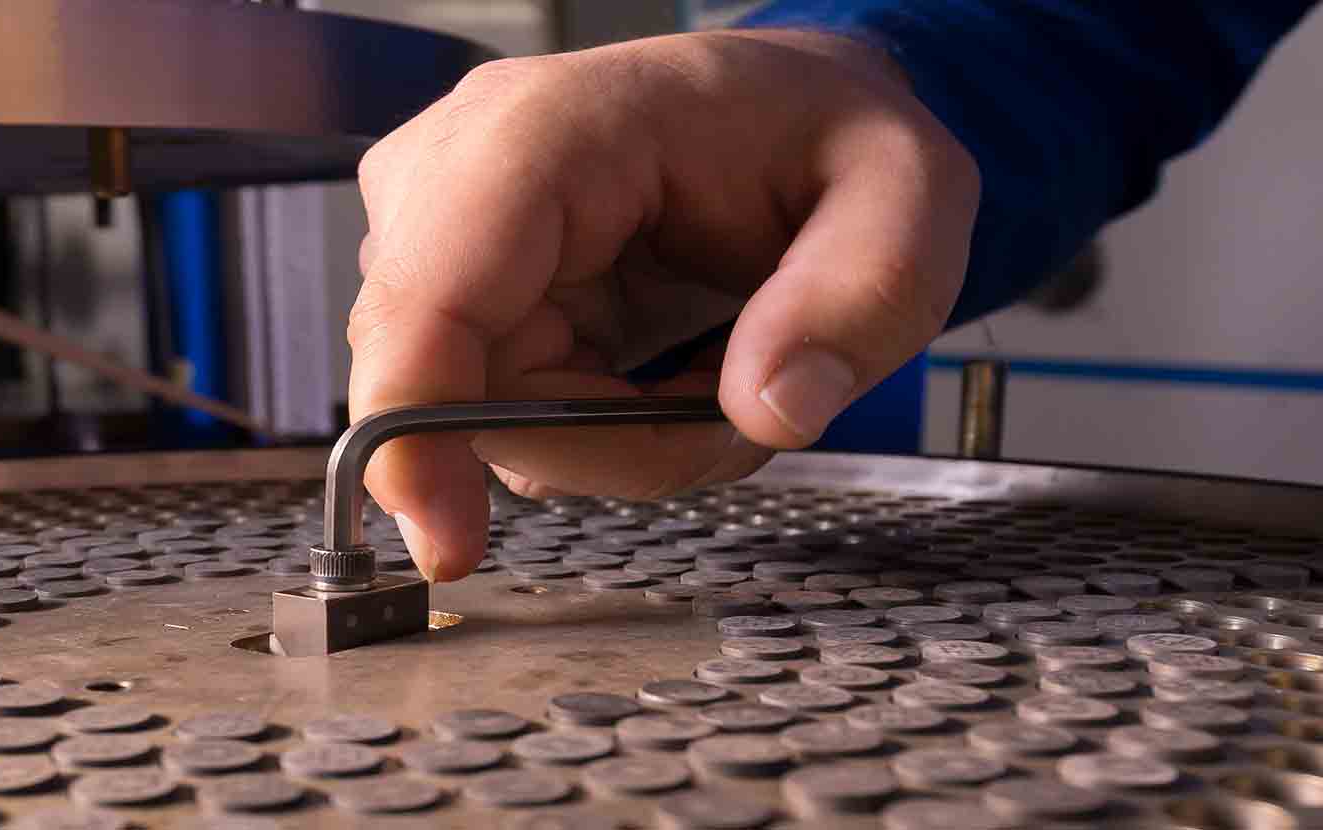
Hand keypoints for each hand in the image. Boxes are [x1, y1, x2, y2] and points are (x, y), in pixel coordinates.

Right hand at [347, 29, 978, 581]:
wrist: (796, 116)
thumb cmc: (832, 142)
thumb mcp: (907, 202)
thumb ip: (858, 299)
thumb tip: (769, 408)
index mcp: (558, 126)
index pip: (433, 282)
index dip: (415, 418)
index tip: (449, 539)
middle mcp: (463, 166)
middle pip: (449, 378)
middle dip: (596, 439)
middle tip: (731, 410)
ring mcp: (442, 229)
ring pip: (468, 414)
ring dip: (603, 437)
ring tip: (717, 373)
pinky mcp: (451, 289)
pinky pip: (490, 416)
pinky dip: (588, 430)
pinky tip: (659, 377)